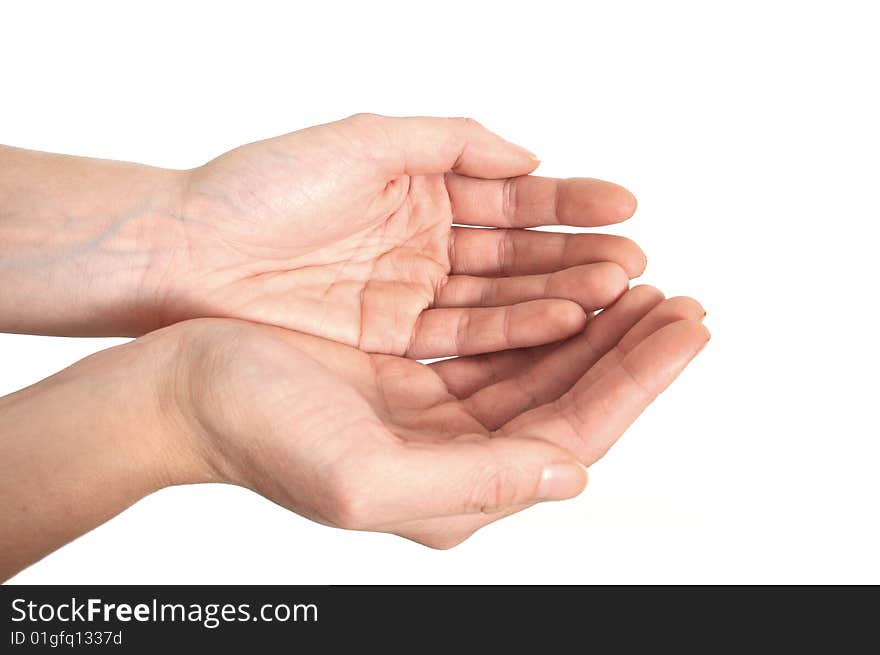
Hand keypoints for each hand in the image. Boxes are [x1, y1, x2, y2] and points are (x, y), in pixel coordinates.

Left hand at [162, 114, 644, 355]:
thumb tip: (528, 155)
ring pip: (501, 297)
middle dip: (578, 255)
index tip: (626, 206)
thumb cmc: (261, 186)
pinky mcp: (393, 338)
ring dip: (560, 294)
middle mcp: (426, 243)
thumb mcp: (361, 141)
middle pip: (517, 253)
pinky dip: (514, 328)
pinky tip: (563, 322)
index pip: (512, 198)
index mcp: (422, 188)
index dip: (569, 202)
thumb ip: (449, 142)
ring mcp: (412, 293)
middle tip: (637, 262)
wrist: (185, 254)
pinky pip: (464, 333)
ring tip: (617, 293)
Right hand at [174, 286, 706, 547]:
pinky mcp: (418, 379)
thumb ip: (478, 483)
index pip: (573, 435)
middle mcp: (458, 460)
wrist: (188, 390)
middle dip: (631, 352)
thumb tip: (573, 471)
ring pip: (543, 370)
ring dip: (596, 330)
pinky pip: (502, 347)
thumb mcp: (368, 480)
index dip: (635, 383)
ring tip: (642, 286)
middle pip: (570, 400)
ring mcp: (440, 417)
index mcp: (455, 494)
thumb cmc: (259, 432)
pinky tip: (572, 291)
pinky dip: (544, 318)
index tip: (685, 329)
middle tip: (682, 300)